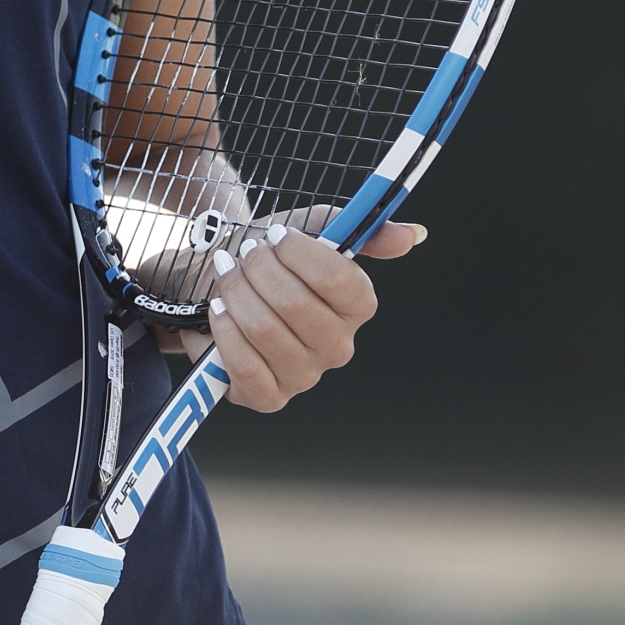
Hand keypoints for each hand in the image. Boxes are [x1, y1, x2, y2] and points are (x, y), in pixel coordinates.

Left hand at [203, 215, 426, 411]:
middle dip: (257, 270)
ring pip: (264, 329)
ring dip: (235, 294)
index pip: (337, 278)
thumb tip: (413, 234)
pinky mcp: (269, 397)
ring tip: (227, 279)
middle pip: (294, 303)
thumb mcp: (304, 230)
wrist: (212, 288)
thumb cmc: (265, 261)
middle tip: (243, 256)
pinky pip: (246, 364)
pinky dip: (225, 331)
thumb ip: (352, 227)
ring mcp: (305, 376)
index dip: (296, 251)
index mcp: (357, 306)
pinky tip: (219, 312)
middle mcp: (338, 346)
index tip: (274, 235)